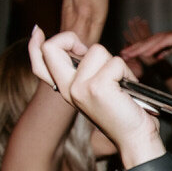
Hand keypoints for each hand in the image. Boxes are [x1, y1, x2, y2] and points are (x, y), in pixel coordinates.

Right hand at [28, 26, 162, 163]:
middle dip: (71, 38)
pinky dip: (128, 74)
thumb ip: (86, 71)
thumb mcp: (98, 89)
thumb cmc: (123, 113)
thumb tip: (81, 48)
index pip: (39, 63)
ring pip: (96, 51)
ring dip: (116, 65)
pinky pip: (116, 63)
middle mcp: (68, 88)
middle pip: (52, 47)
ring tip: (121, 86)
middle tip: (87, 51)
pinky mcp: (97, 87)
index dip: (35, 44)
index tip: (38, 31)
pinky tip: (127, 92)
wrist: (136, 139)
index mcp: (66, 89)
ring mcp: (80, 87)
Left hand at [120, 26, 171, 63]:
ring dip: (139, 49)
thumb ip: (163, 52)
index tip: (125, 55)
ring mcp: (163, 37)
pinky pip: (160, 44)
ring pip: (149, 43)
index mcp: (157, 40)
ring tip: (130, 54)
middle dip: (132, 49)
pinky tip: (147, 53)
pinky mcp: (170, 38)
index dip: (133, 50)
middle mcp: (158, 37)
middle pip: (142, 44)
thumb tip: (156, 57)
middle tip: (122, 54)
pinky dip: (153, 49)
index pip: (143, 46)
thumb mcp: (171, 50)